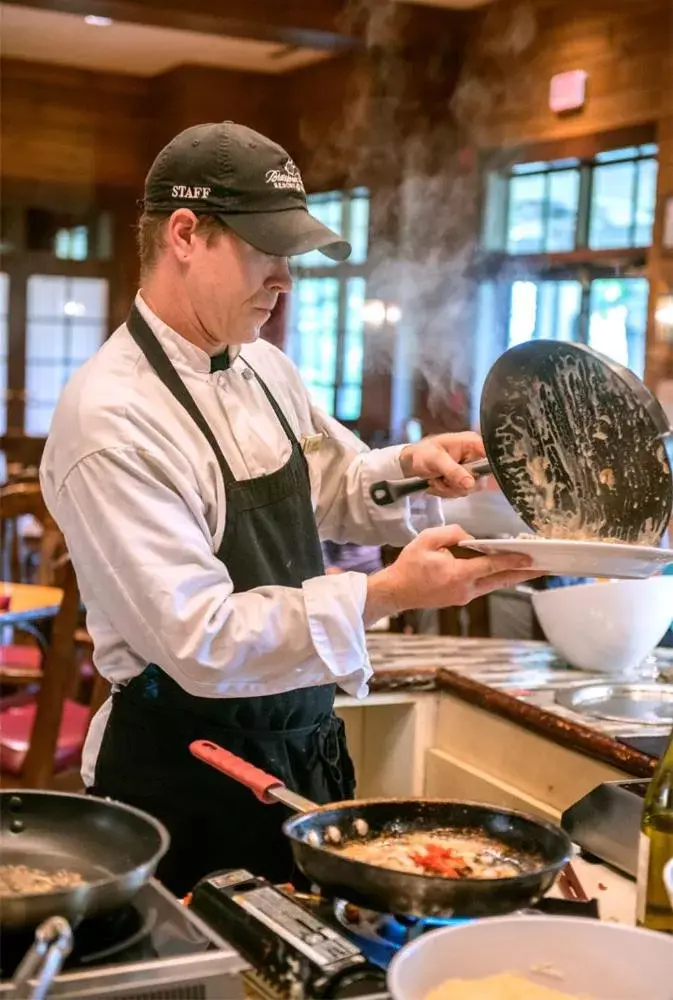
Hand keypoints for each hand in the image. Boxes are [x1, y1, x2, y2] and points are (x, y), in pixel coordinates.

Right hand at [364, 524, 539, 621]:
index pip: (491, 565)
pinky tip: (503, 570)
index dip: (512, 560)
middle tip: (544, 569)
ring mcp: (463, 596)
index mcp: (458, 574)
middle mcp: (465, 589)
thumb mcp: (427, 539)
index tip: (531, 557)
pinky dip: (495, 578)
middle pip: (501, 580)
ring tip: (529, 568)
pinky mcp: (460, 598)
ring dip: (511, 576)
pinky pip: (482, 586)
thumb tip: (470, 538)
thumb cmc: (409, 565)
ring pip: (493, 584)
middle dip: (524, 574)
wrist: (396, 591)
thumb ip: (452, 534)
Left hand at [399, 432, 484, 498]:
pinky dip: (446, 492)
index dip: (485, 468)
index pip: (493, 456)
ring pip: (469, 488)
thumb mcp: (436, 460)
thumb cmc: (422, 454)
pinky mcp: (463, 480)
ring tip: (436, 479)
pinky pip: (461, 492)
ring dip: (449, 488)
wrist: (411, 463)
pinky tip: (437, 483)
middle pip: (480, 478)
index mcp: (472, 443)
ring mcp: (469, 470)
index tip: (467, 476)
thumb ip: (453, 471)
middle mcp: (474, 456)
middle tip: (442, 479)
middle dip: (458, 484)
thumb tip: (470, 484)